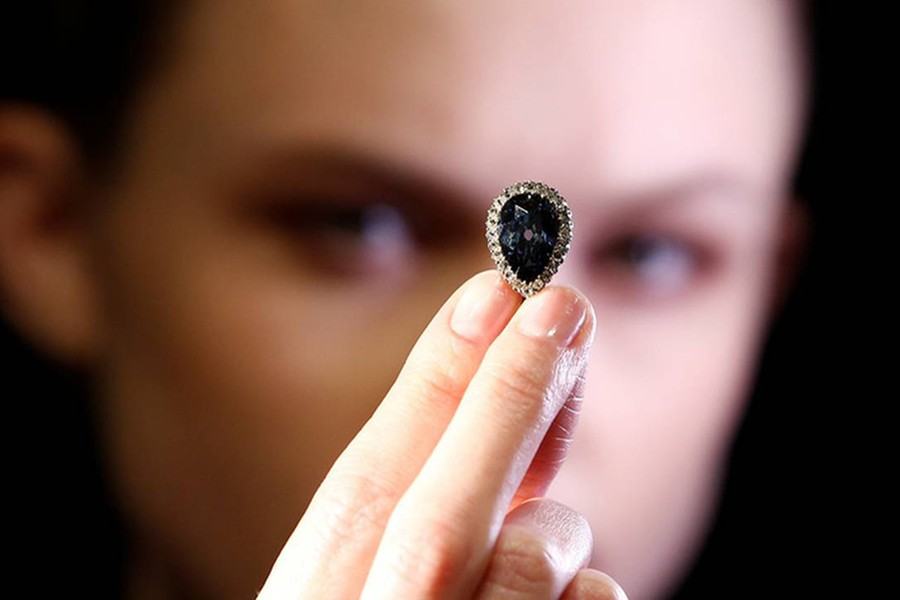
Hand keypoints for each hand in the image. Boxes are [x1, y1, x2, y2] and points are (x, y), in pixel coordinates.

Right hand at [258, 270, 626, 598]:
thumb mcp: (378, 582)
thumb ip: (430, 511)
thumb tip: (523, 400)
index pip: (363, 490)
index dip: (433, 386)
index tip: (494, 290)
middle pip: (440, 521)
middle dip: (506, 398)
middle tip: (563, 300)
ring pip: (540, 565)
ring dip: (556, 535)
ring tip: (530, 571)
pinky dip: (594, 596)